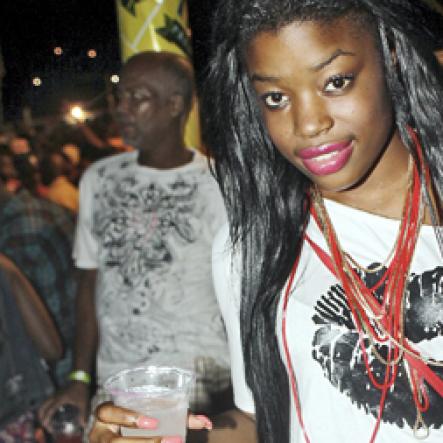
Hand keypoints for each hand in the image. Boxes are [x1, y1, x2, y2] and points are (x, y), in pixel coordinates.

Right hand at [38, 382, 89, 430]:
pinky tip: (51, 412)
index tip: (48, 428)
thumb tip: (84, 424)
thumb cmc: (81, 389)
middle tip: (44, 425)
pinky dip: (46, 407)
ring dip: (42, 412)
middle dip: (41, 417)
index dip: (47, 420)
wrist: (80, 377)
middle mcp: (54, 397)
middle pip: (42, 407)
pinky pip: (47, 401)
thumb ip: (83, 413)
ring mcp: (55, 394)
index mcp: (59, 400)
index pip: (49, 411)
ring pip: (44, 403)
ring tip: (45, 420)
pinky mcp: (56, 393)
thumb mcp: (83, 402)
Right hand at [89, 402, 212, 442]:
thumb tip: (207, 423)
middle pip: (115, 442)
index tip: (155, 422)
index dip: (128, 417)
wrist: (122, 435)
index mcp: (105, 414)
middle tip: (174, 441)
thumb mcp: (154, 413)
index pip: (108, 411)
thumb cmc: (142, 420)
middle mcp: (99, 434)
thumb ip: (180, 416)